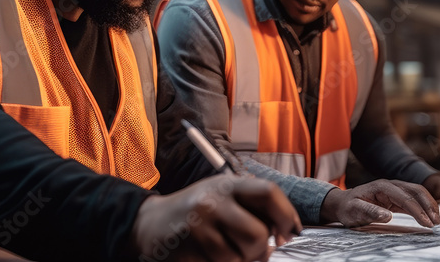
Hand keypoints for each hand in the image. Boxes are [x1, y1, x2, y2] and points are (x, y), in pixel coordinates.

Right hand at [133, 174, 301, 261]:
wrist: (149, 224)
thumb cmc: (196, 212)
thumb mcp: (223, 197)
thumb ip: (252, 208)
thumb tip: (284, 233)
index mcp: (226, 184)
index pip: (268, 193)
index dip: (286, 215)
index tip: (289, 232)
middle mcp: (212, 201)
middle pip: (258, 233)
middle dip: (259, 248)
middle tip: (250, 249)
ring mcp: (198, 226)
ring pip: (240, 257)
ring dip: (239, 261)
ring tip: (223, 251)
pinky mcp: (186, 250)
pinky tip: (207, 256)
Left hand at [319, 179, 439, 227]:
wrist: (343, 203)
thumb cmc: (348, 207)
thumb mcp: (355, 210)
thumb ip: (370, 212)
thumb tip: (387, 216)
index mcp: (382, 187)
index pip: (404, 197)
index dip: (417, 210)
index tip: (426, 222)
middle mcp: (391, 185)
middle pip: (415, 191)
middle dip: (428, 206)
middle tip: (436, 222)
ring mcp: (395, 189)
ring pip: (418, 193)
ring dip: (429, 205)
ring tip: (437, 220)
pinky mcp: (397, 196)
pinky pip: (414, 199)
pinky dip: (424, 206)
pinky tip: (430, 215)